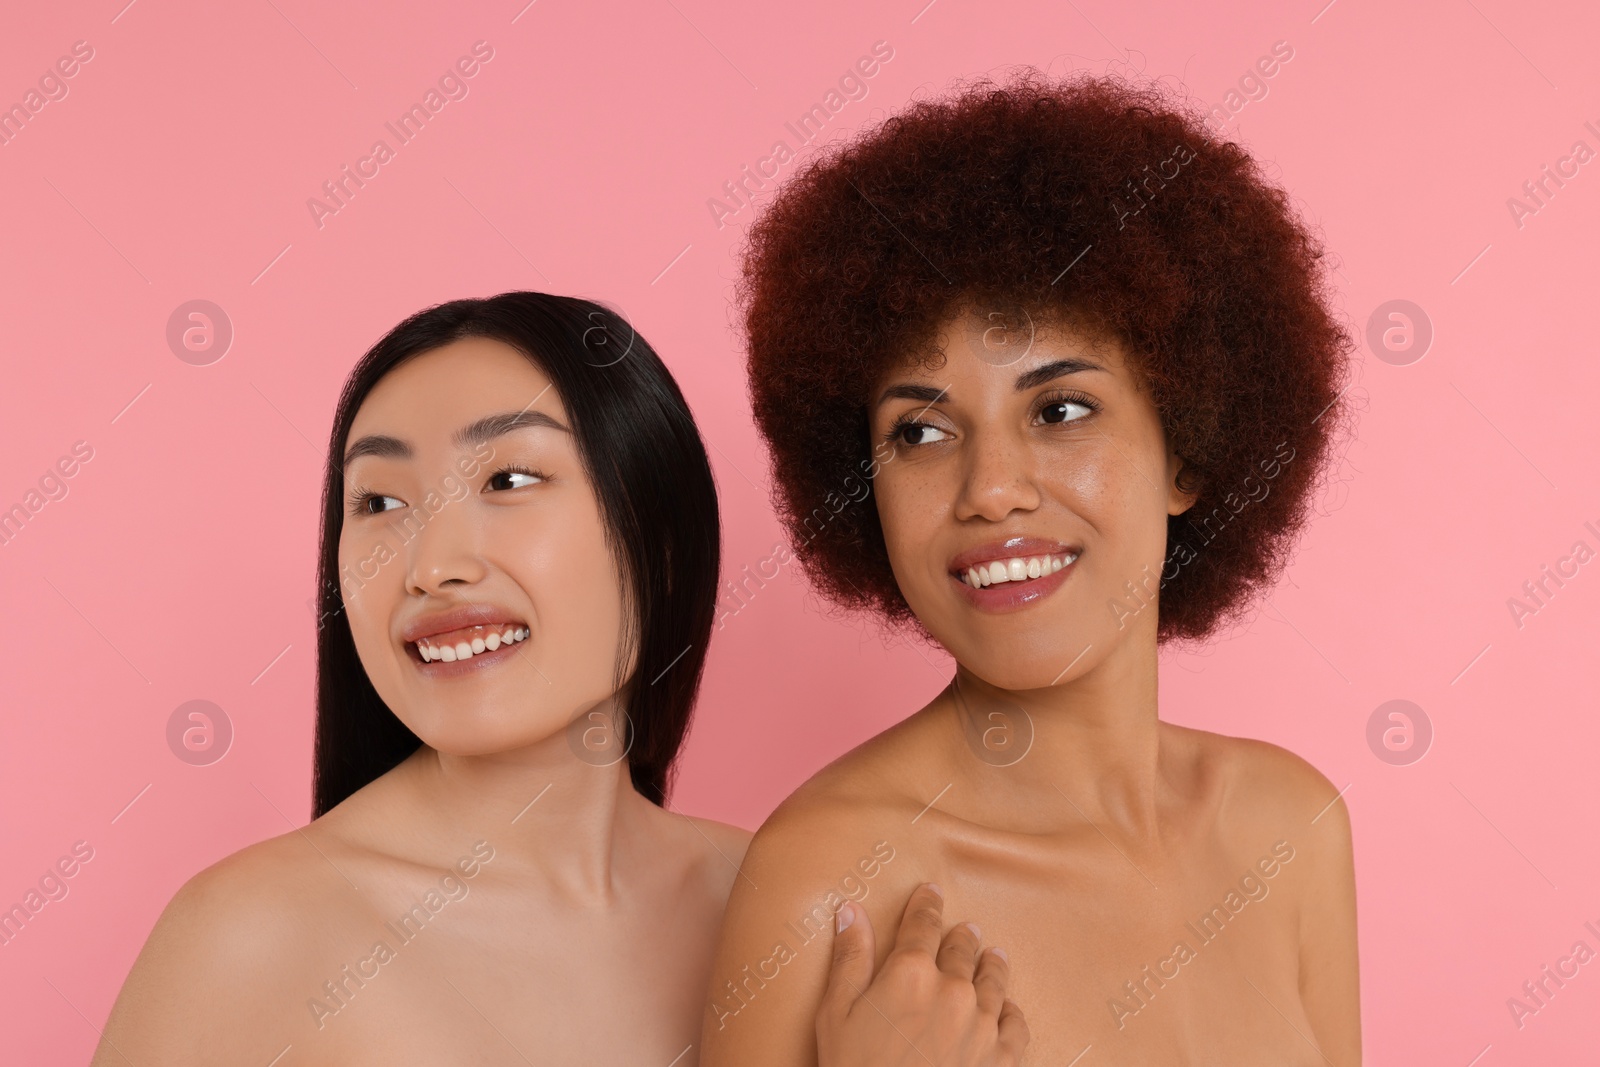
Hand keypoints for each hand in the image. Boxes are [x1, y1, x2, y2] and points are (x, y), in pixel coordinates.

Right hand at [817, 882, 1028, 1065]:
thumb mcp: (836, 1014)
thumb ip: (850, 958)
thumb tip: (850, 911)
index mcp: (910, 971)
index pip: (923, 922)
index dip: (926, 904)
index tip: (931, 892)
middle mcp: (954, 989)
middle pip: (963, 948)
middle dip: (960, 936)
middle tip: (964, 930)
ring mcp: (982, 1024)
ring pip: (993, 979)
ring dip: (990, 964)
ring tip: (992, 956)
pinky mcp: (1002, 1058)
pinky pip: (1015, 1023)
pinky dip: (1010, 1011)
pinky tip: (1005, 1009)